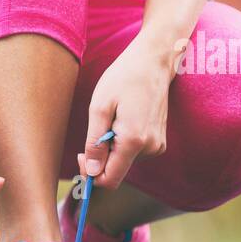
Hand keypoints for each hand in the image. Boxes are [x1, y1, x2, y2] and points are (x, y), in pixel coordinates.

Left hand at [79, 34, 178, 187]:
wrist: (152, 62)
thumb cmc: (123, 78)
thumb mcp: (99, 108)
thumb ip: (95, 143)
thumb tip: (91, 172)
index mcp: (134, 140)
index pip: (110, 179)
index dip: (91, 175)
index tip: (80, 156)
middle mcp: (150, 147)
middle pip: (116, 170)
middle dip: (100, 158)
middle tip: (95, 129)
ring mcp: (157, 145)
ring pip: (124, 161)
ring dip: (112, 147)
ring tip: (113, 118)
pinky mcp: (159, 141)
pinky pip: (134, 152)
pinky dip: (123, 142)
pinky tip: (124, 119)